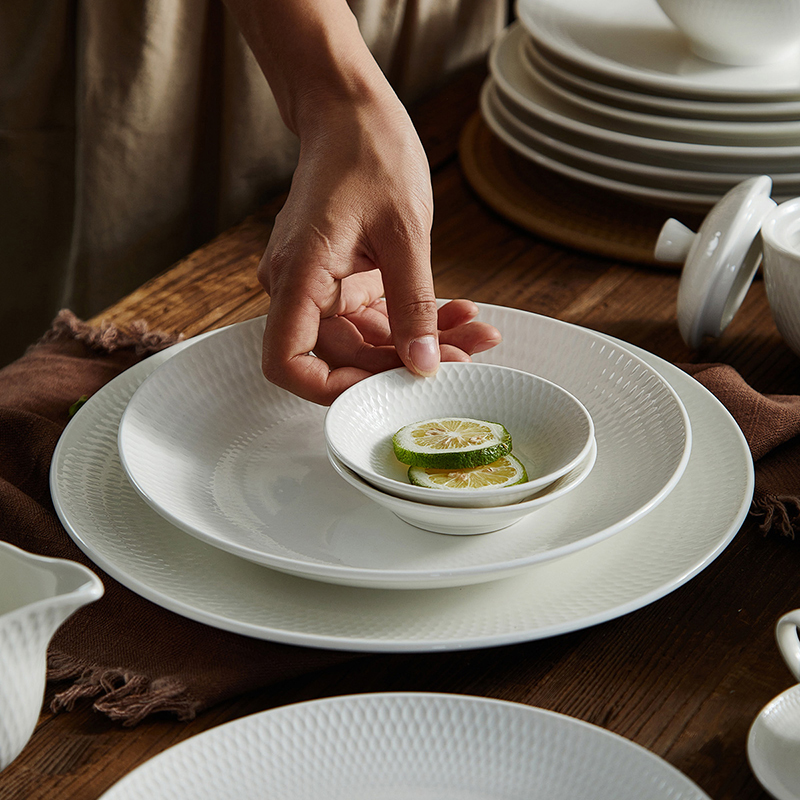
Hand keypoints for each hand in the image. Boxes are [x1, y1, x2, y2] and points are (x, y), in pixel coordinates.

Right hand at [257, 91, 499, 404]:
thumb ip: (413, 304)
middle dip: (404, 364)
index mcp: (299, 275)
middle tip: (464, 359)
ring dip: (420, 343)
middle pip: (342, 357)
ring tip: (475, 333)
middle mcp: (300, 287)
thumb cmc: (368, 152)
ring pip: (367, 340)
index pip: (287, 362)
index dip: (328, 389)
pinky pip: (377, 317)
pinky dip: (415, 320)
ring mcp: (320, 286)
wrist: (352, 113)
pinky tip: (457, 314)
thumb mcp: (404, 232)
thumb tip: (423, 365)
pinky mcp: (342, 280)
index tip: (383, 391)